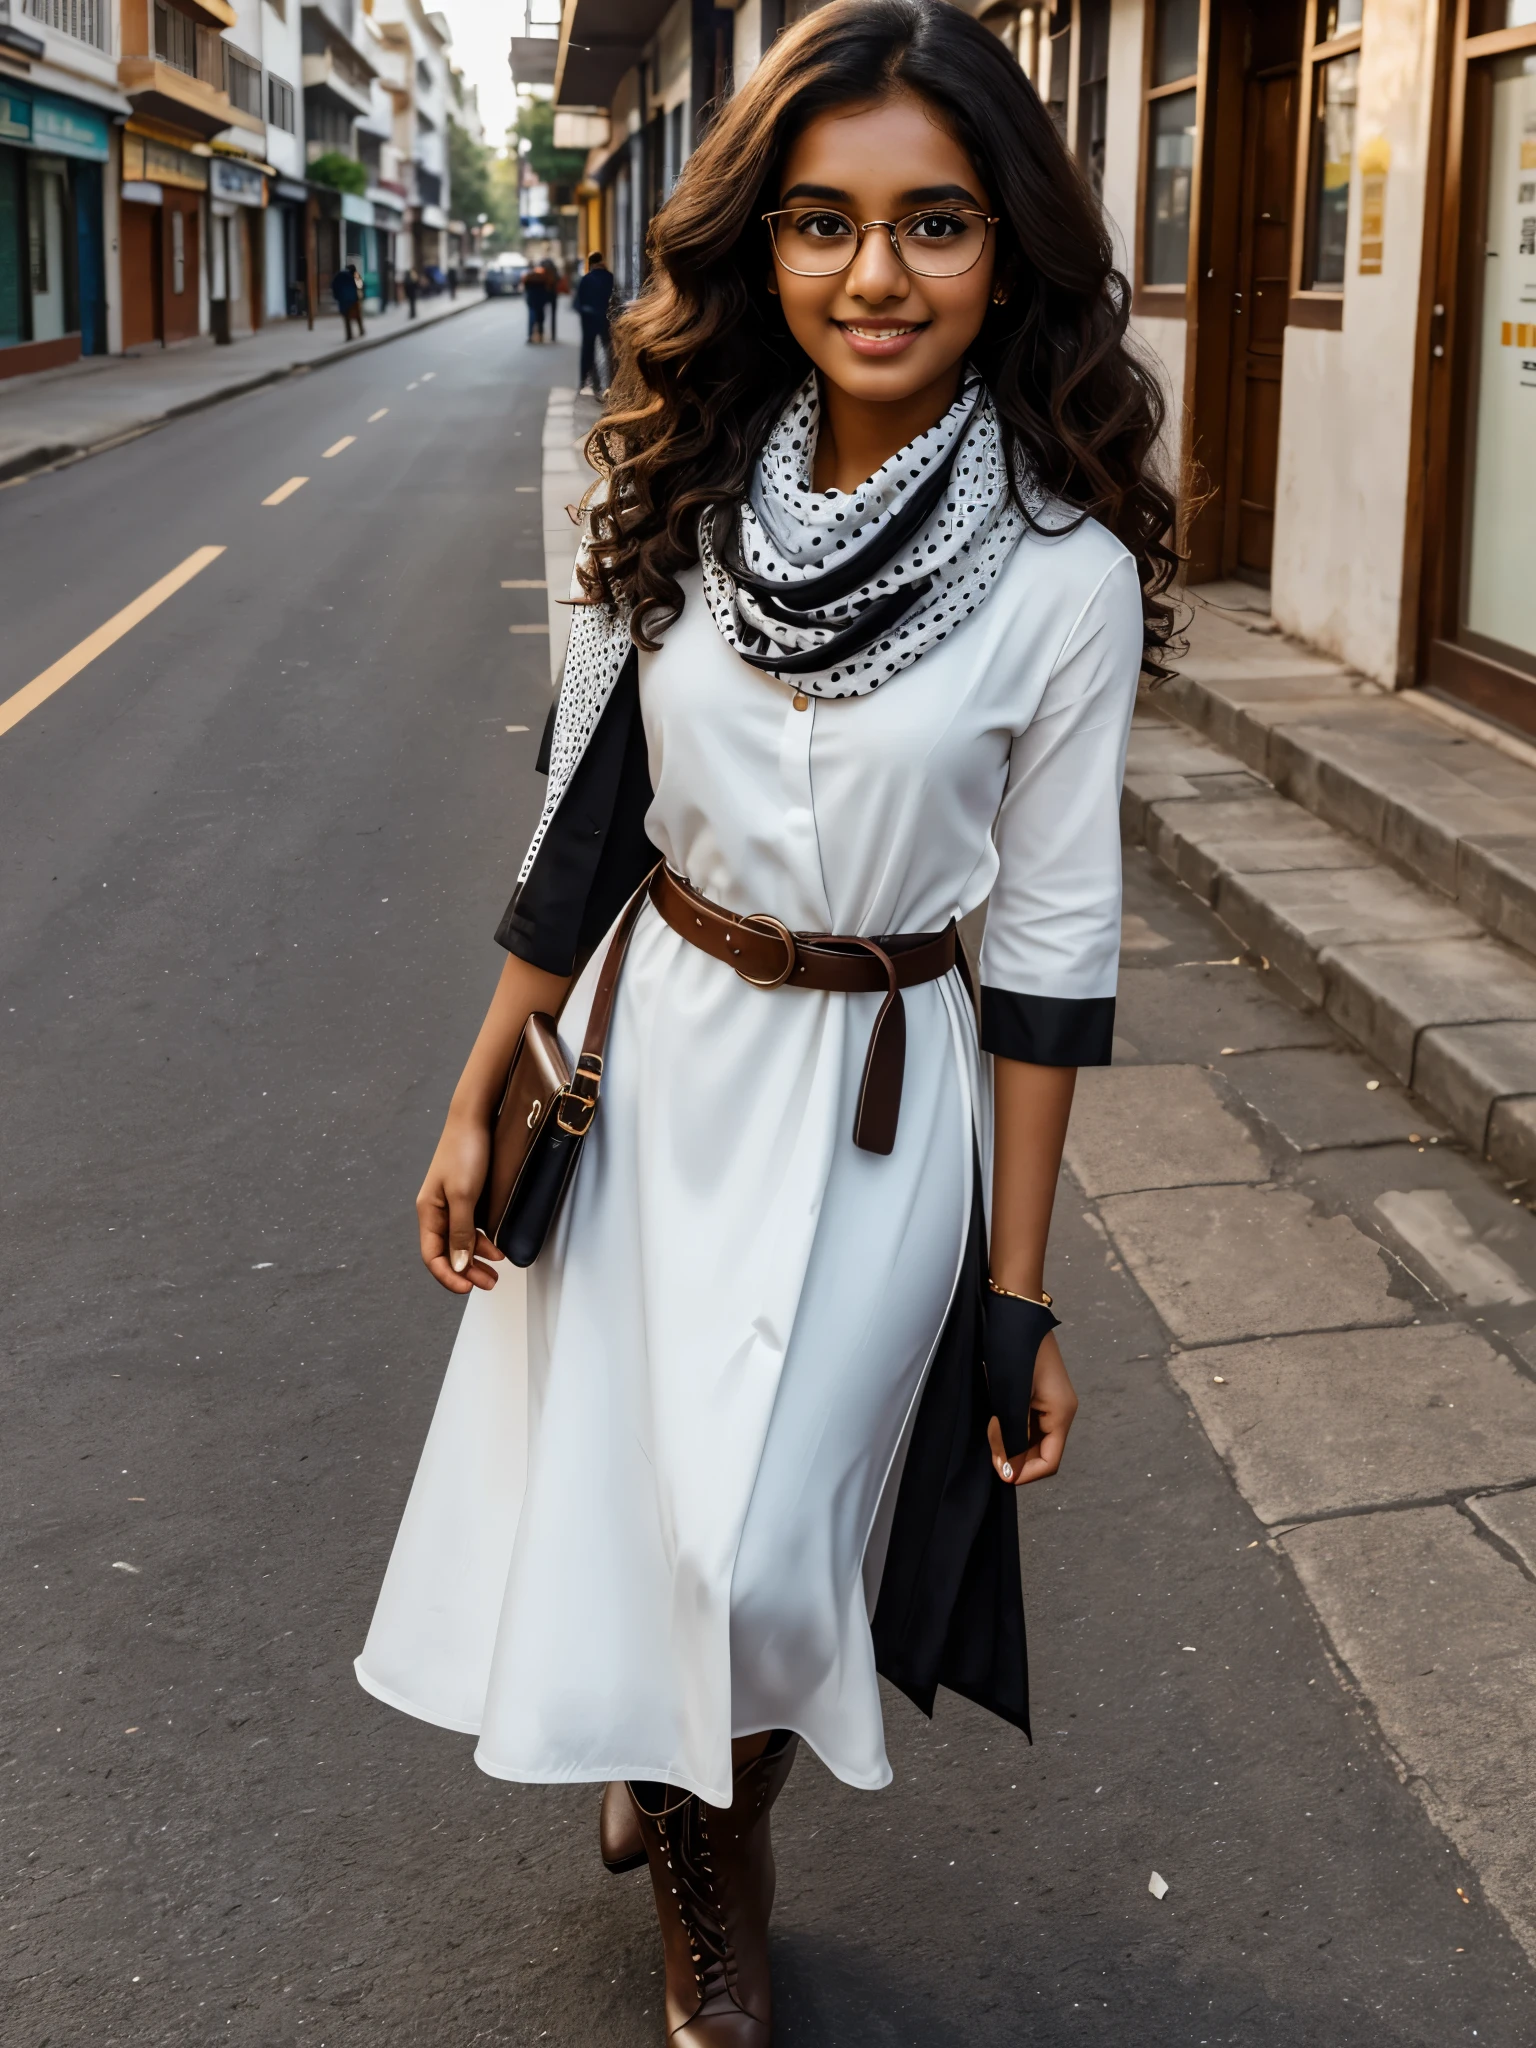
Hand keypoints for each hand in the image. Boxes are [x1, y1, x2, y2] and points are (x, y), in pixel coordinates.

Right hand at [416, 1110, 503, 1293]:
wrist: (475, 1118)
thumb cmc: (465, 1152)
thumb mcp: (463, 1195)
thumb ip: (460, 1231)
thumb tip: (456, 1265)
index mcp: (429, 1212)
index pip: (432, 1255)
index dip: (447, 1276)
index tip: (467, 1288)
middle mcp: (438, 1211)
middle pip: (448, 1252)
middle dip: (467, 1271)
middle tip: (490, 1283)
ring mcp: (452, 1204)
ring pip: (462, 1242)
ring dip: (477, 1258)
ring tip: (497, 1269)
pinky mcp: (468, 1197)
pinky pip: (472, 1227)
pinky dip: (484, 1241)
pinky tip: (498, 1248)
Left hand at [988, 1331, 1076, 1486]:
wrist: (1013, 1312)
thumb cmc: (1013, 1350)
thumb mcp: (1012, 1398)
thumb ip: (1012, 1437)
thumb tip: (1010, 1473)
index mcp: (1061, 1413)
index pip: (1050, 1463)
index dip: (1025, 1473)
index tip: (999, 1471)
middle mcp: (1060, 1410)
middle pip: (1040, 1453)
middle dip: (1014, 1455)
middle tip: (991, 1441)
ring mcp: (1049, 1402)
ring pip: (1030, 1439)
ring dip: (1010, 1440)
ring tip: (991, 1422)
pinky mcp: (1036, 1394)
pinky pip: (1025, 1423)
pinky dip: (1009, 1426)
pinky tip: (994, 1415)